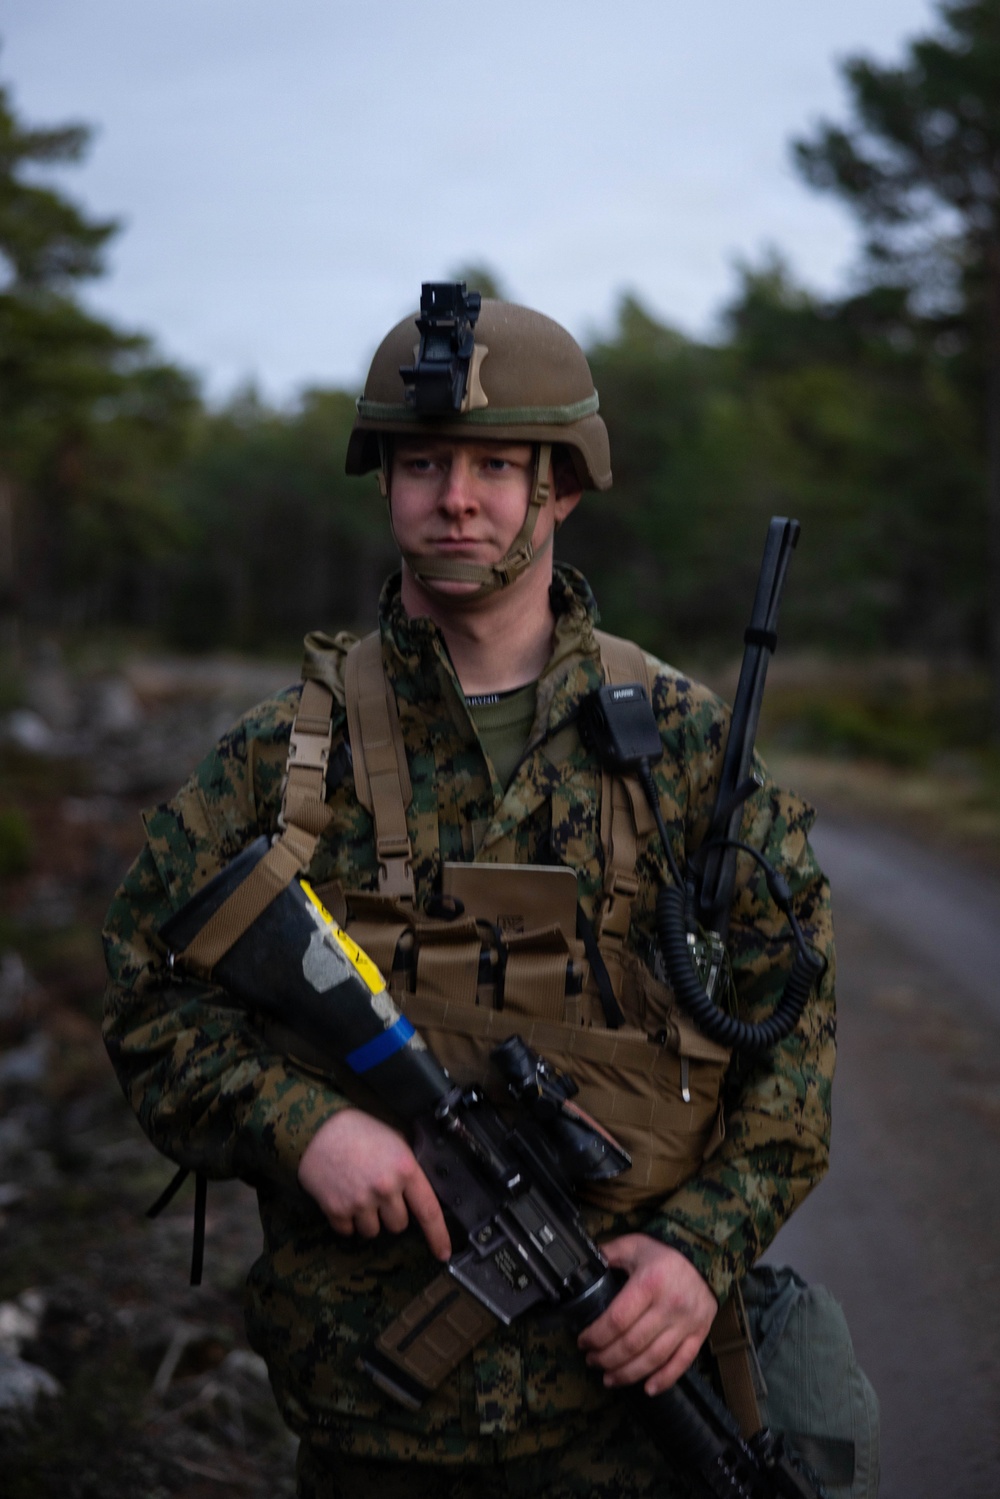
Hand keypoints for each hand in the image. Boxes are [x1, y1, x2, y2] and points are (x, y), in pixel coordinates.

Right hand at [297, 1108, 451, 1260]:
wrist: (318, 1129)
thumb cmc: (359, 1131)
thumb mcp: (394, 1140)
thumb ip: (407, 1168)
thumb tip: (418, 1192)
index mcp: (405, 1169)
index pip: (428, 1210)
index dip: (438, 1235)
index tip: (443, 1253)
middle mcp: (386, 1189)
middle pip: (398, 1225)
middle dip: (391, 1214)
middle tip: (378, 1192)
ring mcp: (361, 1202)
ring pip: (373, 1231)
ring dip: (368, 1219)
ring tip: (358, 1192)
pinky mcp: (337, 1210)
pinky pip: (348, 1231)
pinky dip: (346, 1220)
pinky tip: (343, 1197)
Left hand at [577, 1235, 716, 1395]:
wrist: (705, 1256)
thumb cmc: (665, 1252)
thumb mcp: (634, 1245)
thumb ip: (608, 1254)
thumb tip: (583, 1264)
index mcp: (650, 1282)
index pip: (617, 1320)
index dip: (596, 1336)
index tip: (583, 1342)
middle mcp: (669, 1305)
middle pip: (632, 1343)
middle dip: (606, 1358)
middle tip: (592, 1361)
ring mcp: (687, 1322)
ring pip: (653, 1358)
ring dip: (628, 1373)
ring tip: (609, 1378)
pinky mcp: (700, 1333)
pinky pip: (682, 1362)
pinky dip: (665, 1379)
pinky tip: (647, 1389)